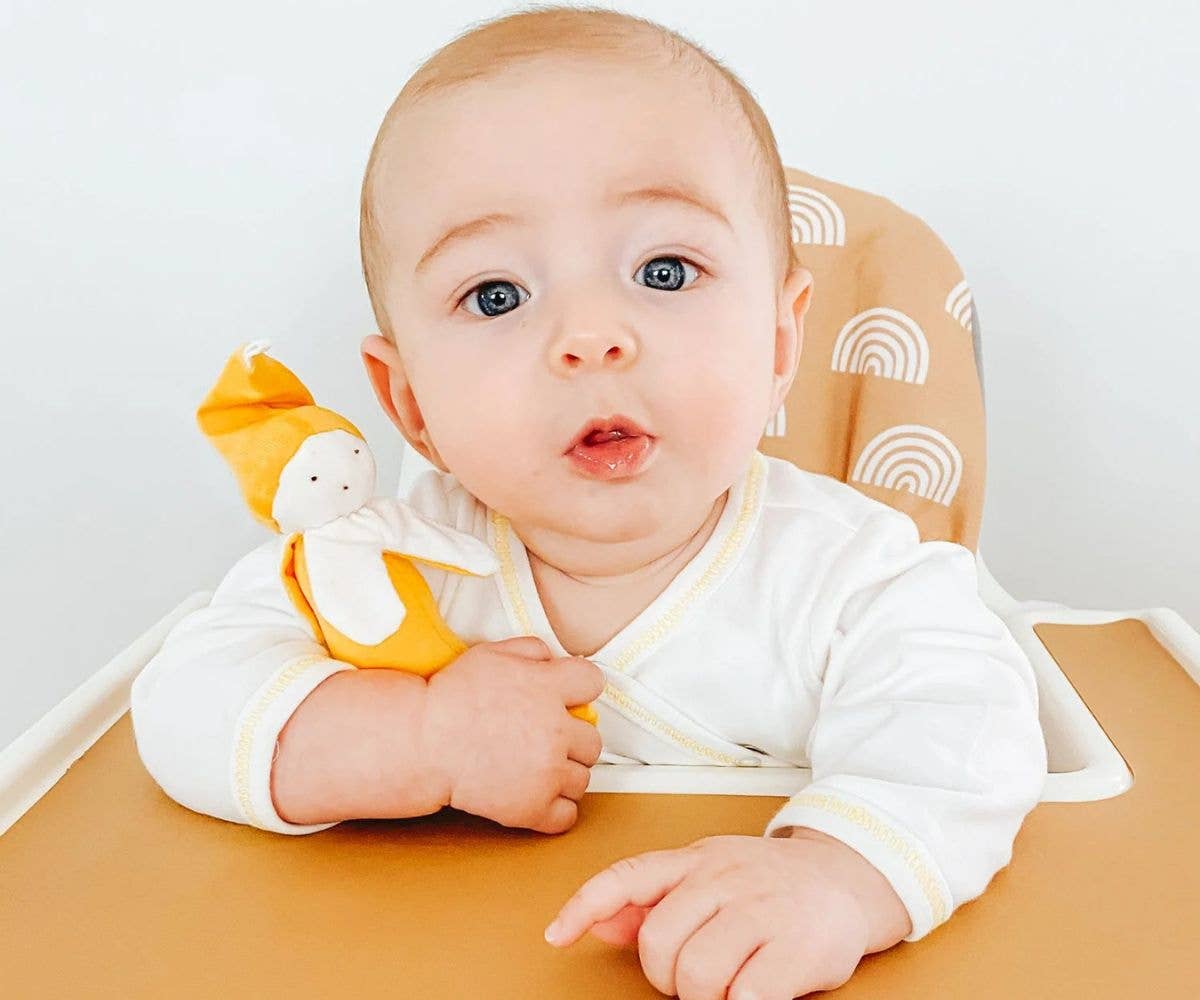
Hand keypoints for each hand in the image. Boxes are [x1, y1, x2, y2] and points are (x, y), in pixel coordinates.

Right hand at [422, 635, 605, 833]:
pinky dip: (555, 810)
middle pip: (593, 741)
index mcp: (549, 688)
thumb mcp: (491, 655)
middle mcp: (555, 730)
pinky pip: (568, 816)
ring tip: (536, 769)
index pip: (594, 683)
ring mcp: (547, 772)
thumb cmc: (451, 696)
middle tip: (545, 741)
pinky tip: (536, 796)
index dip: (580, 689)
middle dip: (572, 740)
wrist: (421, 742)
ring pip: (583, 779)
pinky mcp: (533, 807)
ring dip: (565, 775)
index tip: (566, 698)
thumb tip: (555, 660)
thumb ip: (531, 650)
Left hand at [543, 833, 903, 999]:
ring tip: (729, 985)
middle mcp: (723, 877)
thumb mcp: (709, 876)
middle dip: (668, 977)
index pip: (627, 876)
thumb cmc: (770, 883)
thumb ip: (653, 900)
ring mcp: (760, 909)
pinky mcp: (796, 947)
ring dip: (706, 996)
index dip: (585, 905)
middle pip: (659, 943)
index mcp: (696, 860)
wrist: (849, 877)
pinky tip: (753, 994)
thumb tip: (596, 925)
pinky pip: (746, 996)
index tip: (557, 936)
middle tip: (696, 978)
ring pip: (697, 973)